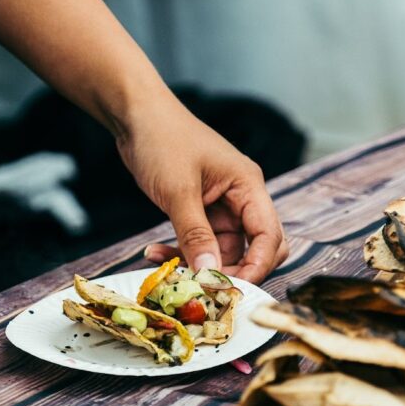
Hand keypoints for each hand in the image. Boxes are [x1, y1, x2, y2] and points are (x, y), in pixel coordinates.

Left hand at [117, 97, 287, 283]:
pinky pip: (200, 242)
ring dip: (199, 263)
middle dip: (233, 271)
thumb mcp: (178, 191)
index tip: (232, 290)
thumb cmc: (162, 139)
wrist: (135, 115)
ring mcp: (221, 204)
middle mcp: (241, 197)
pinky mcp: (200, 209)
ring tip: (166, 269)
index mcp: (248, 186)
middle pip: (255, 248)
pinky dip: (182, 251)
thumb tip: (211, 274)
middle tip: (204, 286)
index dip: (257, 267)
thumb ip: (195, 234)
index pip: (269, 236)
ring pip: (223, 250)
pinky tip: (155, 252)